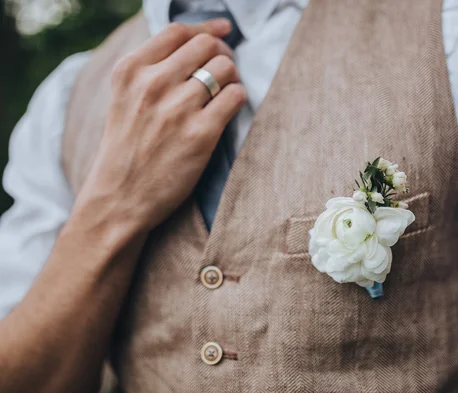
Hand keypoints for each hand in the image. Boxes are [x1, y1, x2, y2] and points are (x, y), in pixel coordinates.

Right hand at [74, 20, 246, 233]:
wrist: (119, 198)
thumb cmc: (126, 149)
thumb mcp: (124, 98)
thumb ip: (152, 70)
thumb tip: (200, 42)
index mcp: (130, 70)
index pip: (178, 32)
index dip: (207, 28)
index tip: (223, 31)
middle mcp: (153, 84)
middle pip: (207, 45)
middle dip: (222, 53)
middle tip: (224, 70)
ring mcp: (178, 108)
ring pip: (225, 68)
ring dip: (232, 77)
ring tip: (226, 92)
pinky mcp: (201, 134)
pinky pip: (236, 96)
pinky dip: (238, 98)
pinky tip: (228, 110)